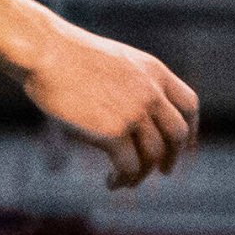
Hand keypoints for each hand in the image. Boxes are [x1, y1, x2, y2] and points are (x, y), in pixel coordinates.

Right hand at [20, 20, 198, 189]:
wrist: (44, 53)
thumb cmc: (65, 55)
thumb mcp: (113, 62)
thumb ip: (130, 82)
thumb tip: (129, 109)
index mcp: (154, 72)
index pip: (188, 105)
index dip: (190, 129)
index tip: (183, 145)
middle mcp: (150, 93)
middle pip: (176, 134)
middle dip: (172, 156)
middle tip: (163, 171)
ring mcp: (133, 113)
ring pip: (153, 155)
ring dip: (143, 174)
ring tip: (126, 181)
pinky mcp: (111, 132)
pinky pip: (129, 166)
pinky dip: (123, 179)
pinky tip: (111, 181)